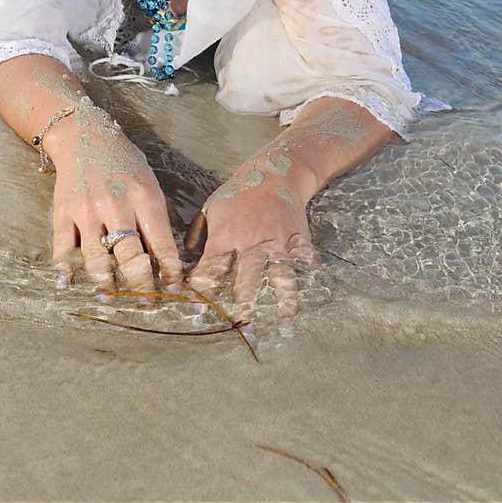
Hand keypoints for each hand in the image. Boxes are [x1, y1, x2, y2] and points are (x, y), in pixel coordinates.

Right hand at [50, 104, 183, 298]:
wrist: (83, 136)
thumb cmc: (123, 162)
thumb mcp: (148, 182)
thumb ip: (155, 217)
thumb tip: (166, 258)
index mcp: (143, 196)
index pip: (160, 242)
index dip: (169, 270)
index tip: (175, 289)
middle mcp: (115, 204)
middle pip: (130, 255)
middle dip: (141, 284)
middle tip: (147, 302)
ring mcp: (86, 210)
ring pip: (97, 257)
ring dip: (105, 284)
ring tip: (113, 300)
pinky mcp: (63, 213)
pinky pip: (63, 248)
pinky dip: (65, 269)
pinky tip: (69, 284)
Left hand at [183, 144, 320, 334]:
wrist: (275, 172)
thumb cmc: (239, 192)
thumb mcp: (211, 207)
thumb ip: (198, 233)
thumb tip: (186, 256)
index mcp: (225, 236)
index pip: (211, 269)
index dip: (203, 291)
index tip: (197, 312)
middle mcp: (250, 243)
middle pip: (247, 281)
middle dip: (245, 307)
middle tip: (244, 330)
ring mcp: (276, 243)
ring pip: (279, 278)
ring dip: (283, 303)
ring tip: (284, 326)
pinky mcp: (297, 239)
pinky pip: (304, 262)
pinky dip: (309, 276)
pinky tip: (315, 293)